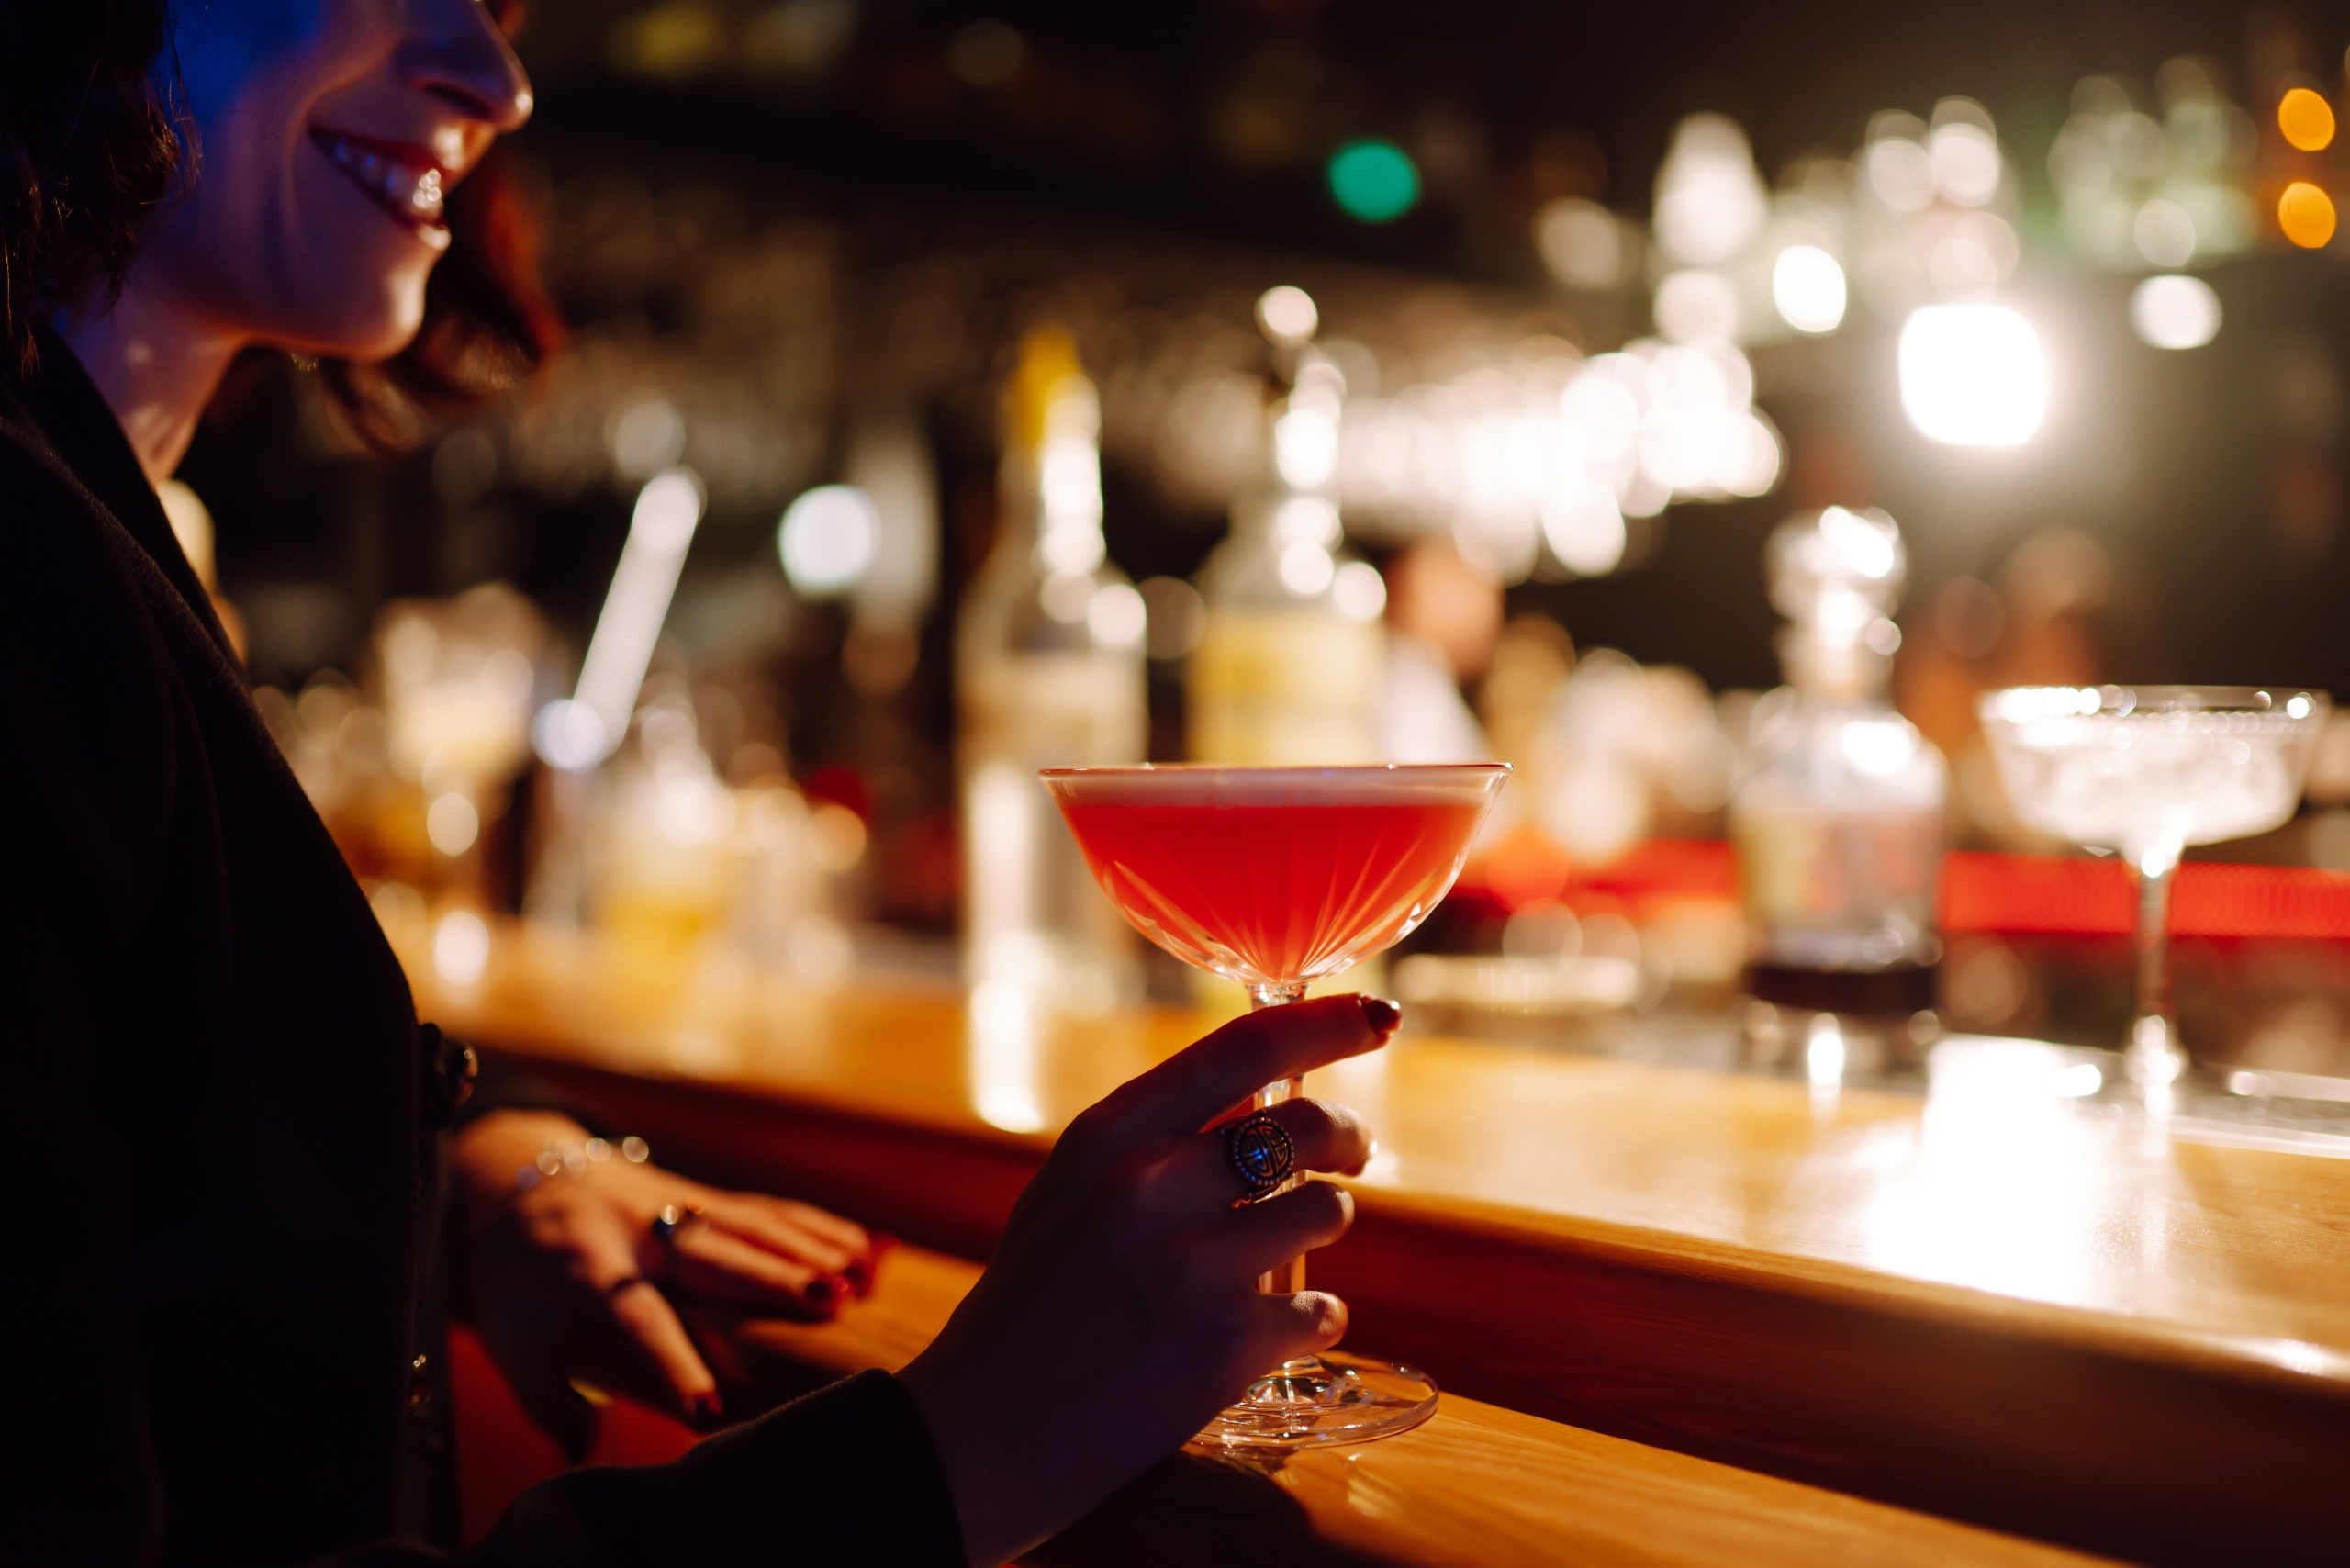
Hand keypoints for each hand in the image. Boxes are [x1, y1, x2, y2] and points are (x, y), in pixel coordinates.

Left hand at [452, 1109, 884, 1457]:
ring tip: (863, 1277)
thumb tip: (580, 1455)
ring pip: (752, 1223)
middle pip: (714, 1253)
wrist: (519, 1172)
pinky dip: (820, 1226)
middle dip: (773, 1277)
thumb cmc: (516, 1269)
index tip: (708, 1409)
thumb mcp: (508, 1332)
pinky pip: (768, 1208)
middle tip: (829, 1303)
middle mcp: (640, 1227)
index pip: (635, 1317)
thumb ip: (545, 1396)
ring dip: (810, 1247)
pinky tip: (868, 1248)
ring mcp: (678, 1202)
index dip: (672, 1364)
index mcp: (584, 1264)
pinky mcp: (705, 1196)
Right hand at [898, 994, 1395, 1566]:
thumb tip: (1259, 1103)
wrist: (979, 1434)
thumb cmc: (1027, 1311)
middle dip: (1348, 1138)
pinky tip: (1273, 1335)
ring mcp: (1194, 1262)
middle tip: (1350, 1155)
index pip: (1247, 1047)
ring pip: (1327, 1210)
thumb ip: (1152, 1144)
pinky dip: (1312, 1321)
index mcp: (1110, 1135)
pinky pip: (1322, 1309)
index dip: (1329, 1023)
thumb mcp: (1067, 1195)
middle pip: (1308, 1125)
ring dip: (1320, 1230)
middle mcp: (1152, 1183)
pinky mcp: (1229, 1342)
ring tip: (1282, 1261)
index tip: (1377, 1017)